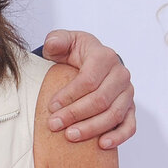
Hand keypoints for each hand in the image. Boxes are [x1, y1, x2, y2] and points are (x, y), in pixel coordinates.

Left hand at [41, 29, 134, 148]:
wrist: (90, 58)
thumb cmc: (75, 50)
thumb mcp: (63, 40)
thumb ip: (56, 40)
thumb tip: (52, 44)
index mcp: (104, 56)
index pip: (88, 80)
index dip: (69, 95)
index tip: (51, 106)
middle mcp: (120, 75)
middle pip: (100, 100)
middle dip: (75, 114)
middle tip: (55, 124)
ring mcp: (127, 92)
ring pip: (113, 115)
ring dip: (91, 128)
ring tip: (70, 135)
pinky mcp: (130, 107)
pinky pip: (129, 125)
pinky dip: (117, 136)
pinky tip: (101, 143)